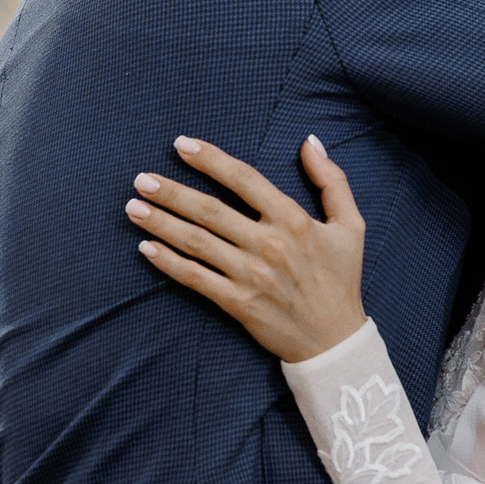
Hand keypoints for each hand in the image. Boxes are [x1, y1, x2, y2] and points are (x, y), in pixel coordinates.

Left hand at [127, 136, 367, 363]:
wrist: (335, 341)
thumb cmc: (341, 279)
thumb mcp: (351, 225)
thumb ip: (332, 180)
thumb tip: (310, 142)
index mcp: (293, 220)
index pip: (244, 179)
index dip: (210, 159)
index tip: (181, 145)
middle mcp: (269, 245)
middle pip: (210, 210)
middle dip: (171, 192)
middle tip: (141, 179)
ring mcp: (251, 275)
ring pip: (196, 242)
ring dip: (161, 223)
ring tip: (133, 207)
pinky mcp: (238, 303)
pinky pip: (195, 278)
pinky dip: (168, 263)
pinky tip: (145, 248)